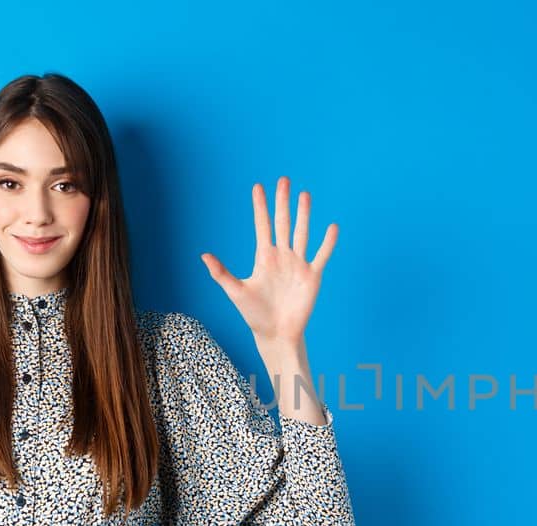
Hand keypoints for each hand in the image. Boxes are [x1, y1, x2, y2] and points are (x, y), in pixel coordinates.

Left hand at [200, 176, 337, 344]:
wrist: (276, 333)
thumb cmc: (254, 315)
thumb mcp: (235, 292)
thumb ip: (221, 273)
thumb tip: (204, 255)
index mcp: (264, 257)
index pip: (262, 225)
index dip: (260, 206)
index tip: (257, 187)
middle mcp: (282, 256)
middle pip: (282, 223)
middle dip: (282, 202)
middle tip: (284, 180)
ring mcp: (298, 264)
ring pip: (302, 233)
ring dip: (304, 215)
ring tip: (305, 195)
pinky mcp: (312, 276)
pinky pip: (322, 255)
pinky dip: (328, 242)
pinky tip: (332, 227)